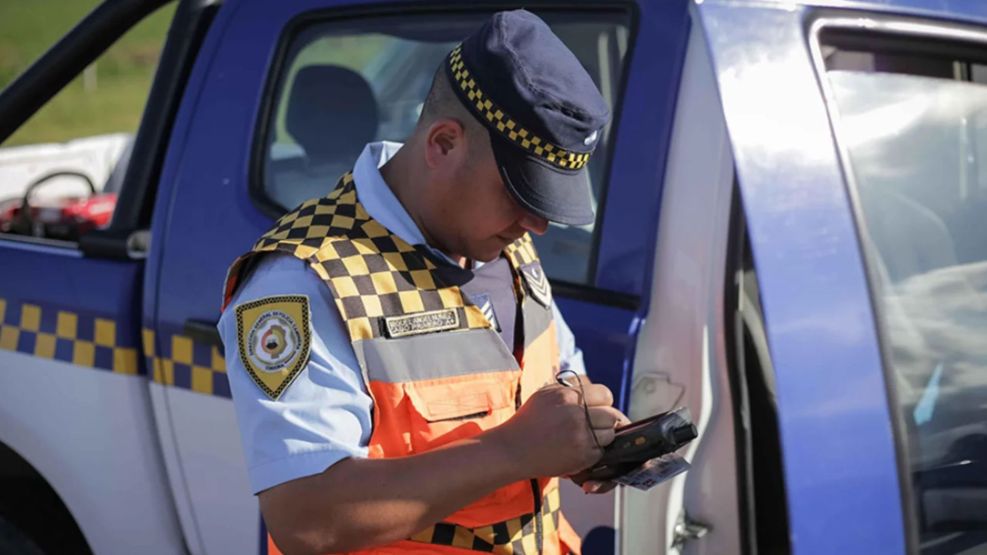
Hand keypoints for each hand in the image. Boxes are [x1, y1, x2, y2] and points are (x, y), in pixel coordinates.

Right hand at [489, 382, 627, 478]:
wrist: (513, 449)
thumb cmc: (529, 420)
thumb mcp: (547, 393)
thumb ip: (572, 388)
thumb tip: (594, 390)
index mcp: (568, 396)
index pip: (605, 394)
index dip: (602, 401)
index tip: (596, 407)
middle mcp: (576, 415)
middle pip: (611, 415)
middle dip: (605, 419)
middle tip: (593, 424)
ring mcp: (580, 437)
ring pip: (610, 434)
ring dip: (602, 436)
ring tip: (585, 436)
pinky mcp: (582, 457)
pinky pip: (601, 451)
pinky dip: (594, 451)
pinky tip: (579, 448)